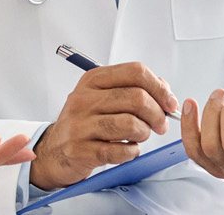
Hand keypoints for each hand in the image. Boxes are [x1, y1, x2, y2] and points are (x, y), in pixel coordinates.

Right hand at [30, 62, 178, 190]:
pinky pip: (119, 150)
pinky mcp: (81, 150)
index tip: (169, 102)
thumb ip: (133, 88)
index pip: (135, 72)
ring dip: (144, 133)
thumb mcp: (103, 96)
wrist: (54, 150)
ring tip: (140, 136)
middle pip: (136, 98)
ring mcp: (80, 125)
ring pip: (130, 124)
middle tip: (160, 125)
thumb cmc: (85, 123)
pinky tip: (128, 149)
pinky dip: (132, 152)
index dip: (159, 88)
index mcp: (93, 80)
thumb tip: (164, 90)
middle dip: (157, 114)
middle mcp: (84, 99)